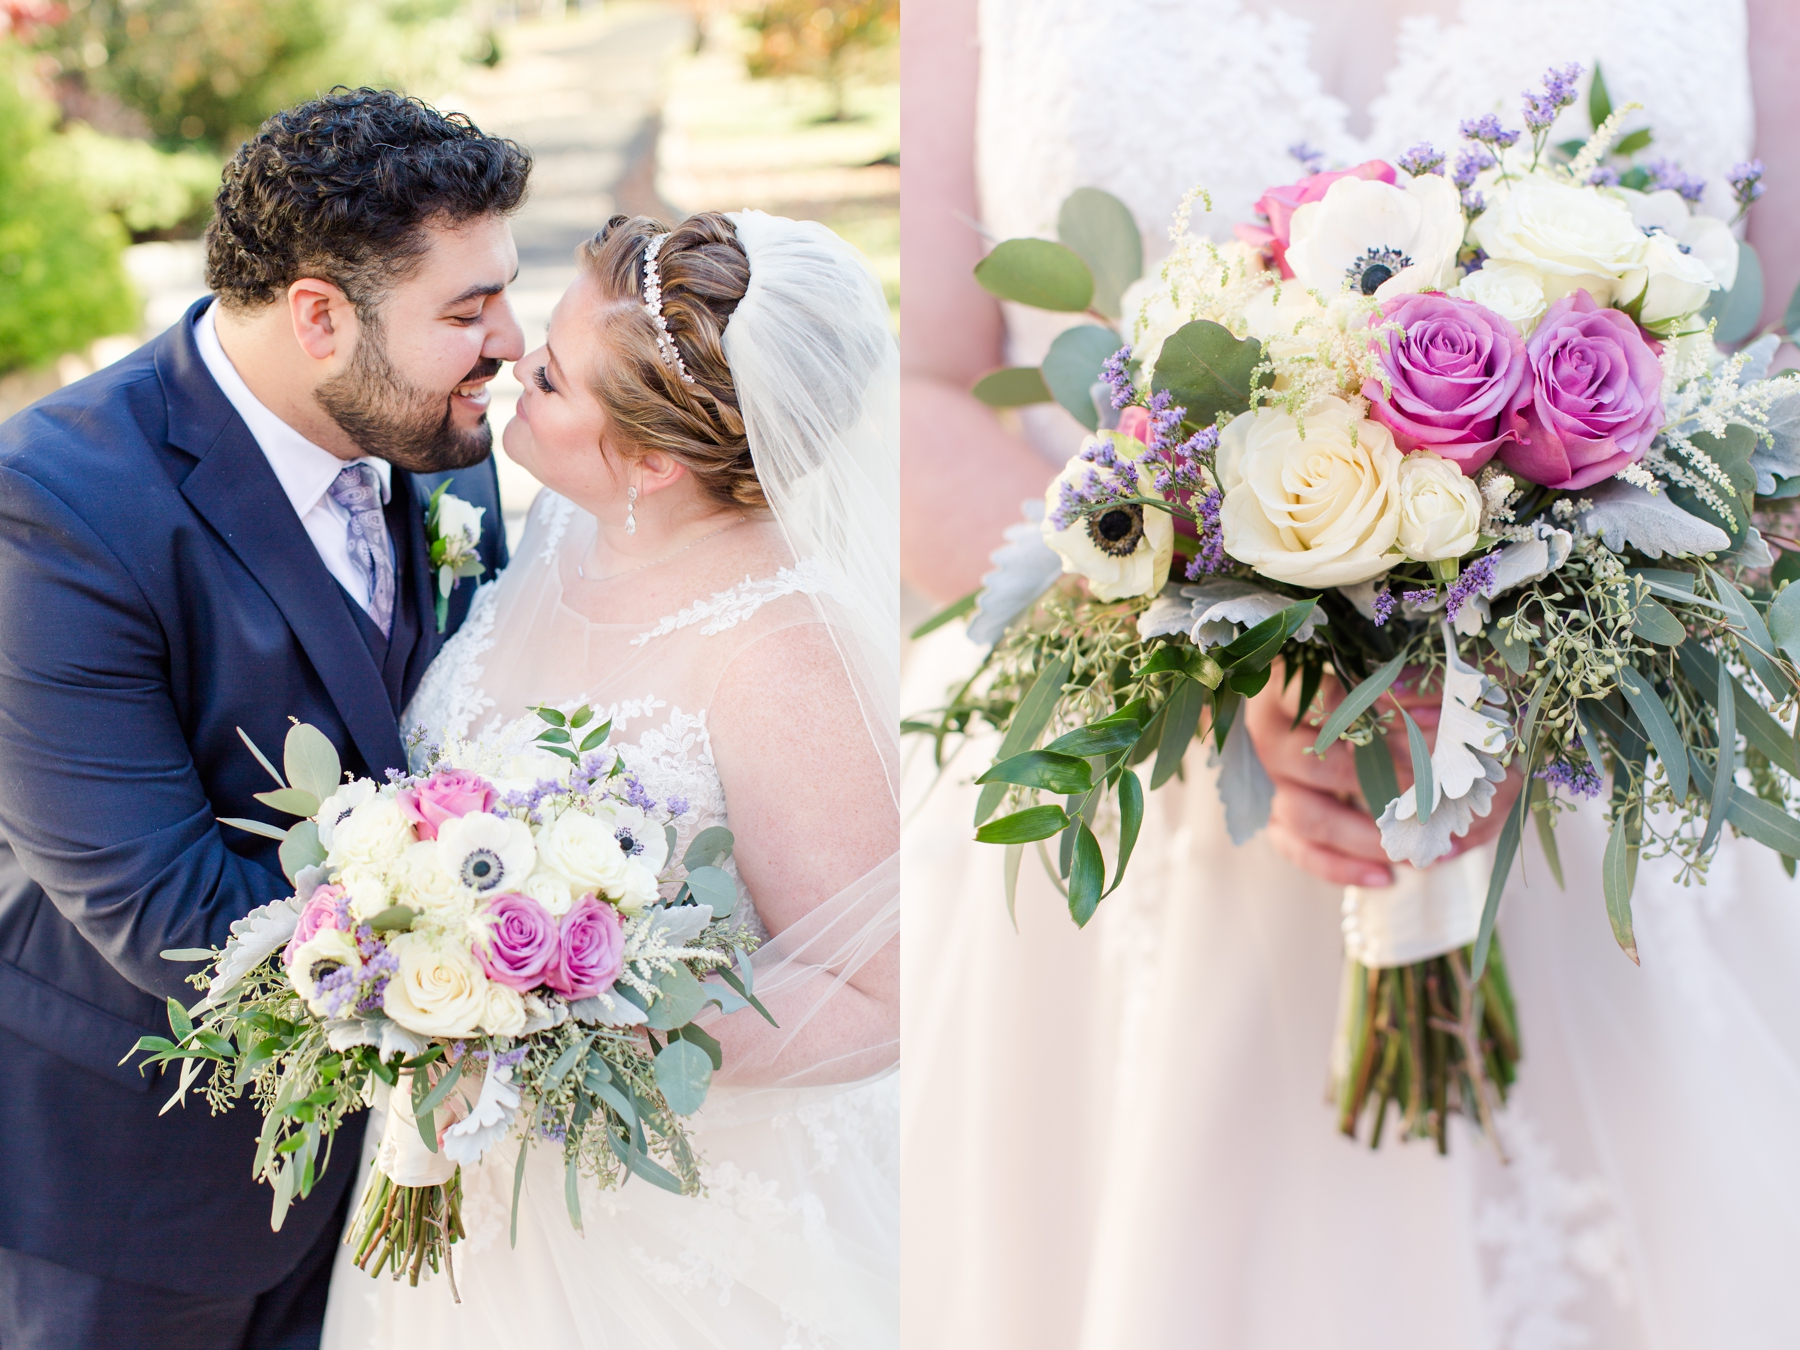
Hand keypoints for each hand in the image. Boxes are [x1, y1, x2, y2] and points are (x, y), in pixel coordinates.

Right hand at [1243, 666, 1522, 887]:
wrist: (1309, 709)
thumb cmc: (1360, 681)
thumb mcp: (1382, 668)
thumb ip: (1409, 680)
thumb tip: (1440, 705)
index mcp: (1284, 686)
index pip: (1327, 698)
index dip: (1382, 711)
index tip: (1437, 718)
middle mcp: (1271, 735)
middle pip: (1322, 764)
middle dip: (1389, 780)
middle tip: (1443, 791)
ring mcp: (1272, 781)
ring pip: (1309, 817)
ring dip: (1369, 836)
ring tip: (1422, 848)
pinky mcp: (1278, 816)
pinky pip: (1301, 850)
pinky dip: (1342, 867)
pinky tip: (1387, 878)